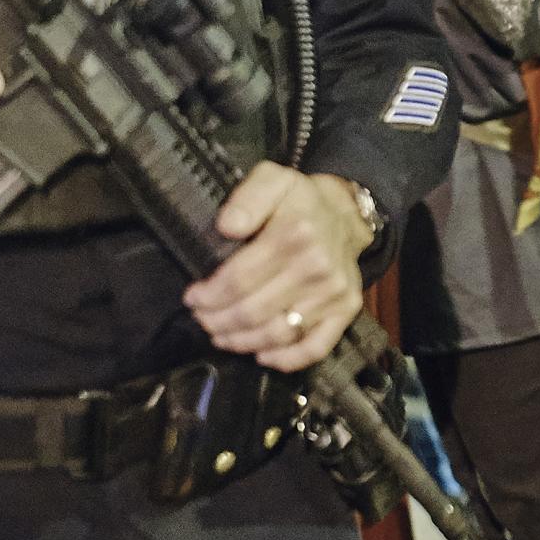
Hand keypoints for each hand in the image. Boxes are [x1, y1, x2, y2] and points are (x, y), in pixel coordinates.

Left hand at [182, 165, 370, 371]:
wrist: (346, 214)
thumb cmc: (301, 201)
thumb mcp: (273, 179)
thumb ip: (248, 197)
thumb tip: (227, 226)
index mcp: (295, 234)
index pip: (239, 279)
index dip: (209, 295)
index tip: (193, 297)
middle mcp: (317, 267)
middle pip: (253, 311)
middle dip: (218, 321)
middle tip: (203, 318)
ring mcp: (333, 293)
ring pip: (278, 333)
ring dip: (241, 342)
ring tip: (222, 336)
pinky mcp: (346, 311)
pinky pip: (314, 347)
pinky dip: (285, 360)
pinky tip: (261, 356)